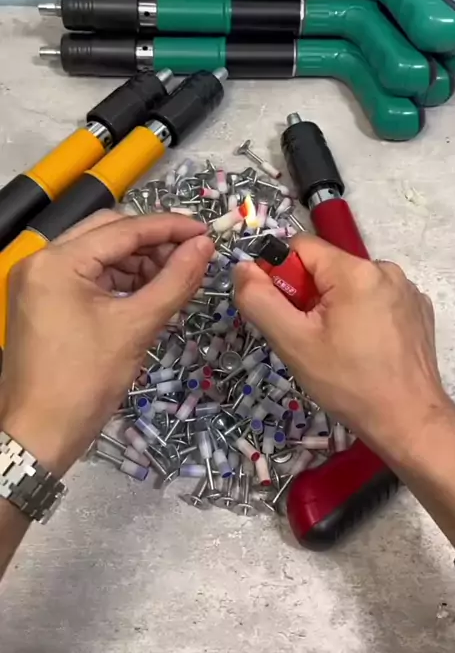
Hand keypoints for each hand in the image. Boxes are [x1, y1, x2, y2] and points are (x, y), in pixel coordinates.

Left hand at [0, 211, 212, 476]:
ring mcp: (40, 280)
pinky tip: (150, 290)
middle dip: (153, 242)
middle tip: (192, 255)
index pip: (123, 229)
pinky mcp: (44, 300)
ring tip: (175, 277)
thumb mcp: (137, 326)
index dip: (169, 227)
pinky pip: (89, 276)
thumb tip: (205, 246)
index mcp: (57, 261)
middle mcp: (43, 260)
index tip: (205, 231)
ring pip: (100, 253)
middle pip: (108, 233)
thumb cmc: (86, 380)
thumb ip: (175, 280)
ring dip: (139, 261)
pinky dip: (121, 280)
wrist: (39, 435)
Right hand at [234, 234, 454, 462]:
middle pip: (326, 267)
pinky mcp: (418, 309)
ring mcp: (407, 289)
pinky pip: (376, 299)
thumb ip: (260, 300)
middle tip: (310, 339)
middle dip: (309, 297)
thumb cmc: (348, 383)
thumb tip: (243, 267)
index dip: (282, 277)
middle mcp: (385, 269)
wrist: (409, 422)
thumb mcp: (293, 343)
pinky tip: (366, 349)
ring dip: (335, 307)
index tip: (286, 315)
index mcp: (355, 270)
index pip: (300, 247)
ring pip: (350, 285)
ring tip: (340, 348)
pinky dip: (363, 316)